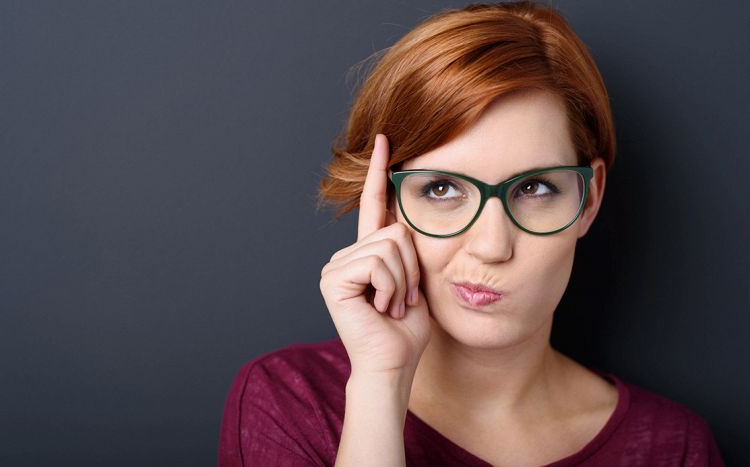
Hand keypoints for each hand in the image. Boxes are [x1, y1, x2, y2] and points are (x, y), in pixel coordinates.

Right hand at [320, 134, 430, 376]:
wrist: (394, 364)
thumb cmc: (407, 329)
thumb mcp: (416, 279)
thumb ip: (410, 247)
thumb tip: (410, 215)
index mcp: (367, 253)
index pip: (374, 203)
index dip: (378, 171)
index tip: (385, 139)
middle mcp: (347, 255)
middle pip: (396, 229)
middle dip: (412, 268)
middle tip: (402, 299)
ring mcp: (336, 266)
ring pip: (390, 245)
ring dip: (403, 280)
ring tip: (392, 306)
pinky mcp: (333, 279)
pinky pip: (378, 261)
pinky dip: (390, 286)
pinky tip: (381, 307)